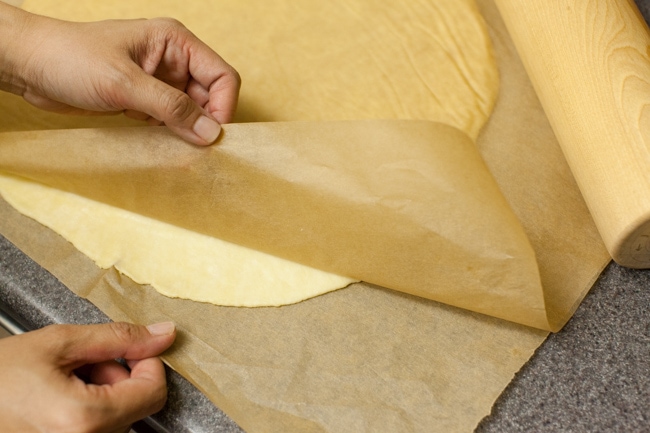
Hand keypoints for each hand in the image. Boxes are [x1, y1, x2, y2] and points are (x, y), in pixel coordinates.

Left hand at [0, 3, 239, 144]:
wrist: (28, 65)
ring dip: (183, 131)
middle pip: (210, 97)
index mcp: (176, 42)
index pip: (221, 76)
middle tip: (190, 148)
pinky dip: (166, 134)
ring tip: (163, 141)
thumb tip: (211, 133)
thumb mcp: (124, 83)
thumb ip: (171, 107)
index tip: (212, 136)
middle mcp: (173, 60)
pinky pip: (169, 121)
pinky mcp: (144, 100)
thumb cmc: (70, 57)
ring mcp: (159, 81)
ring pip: (191, 113)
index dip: (222, 106)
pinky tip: (148, 138)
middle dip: (202, 123)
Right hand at [0, 321, 176, 432]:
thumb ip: (118, 337)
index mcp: (84, 419)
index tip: (129, 348)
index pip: (154, 392)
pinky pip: (98, 429)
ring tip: (63, 380)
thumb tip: (163, 334)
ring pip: (118, 417)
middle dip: (117, 376)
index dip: (148, 363)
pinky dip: (89, 409)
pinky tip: (60, 397)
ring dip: (102, 392)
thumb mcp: (59, 343)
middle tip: (80, 363)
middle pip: (135, 405)